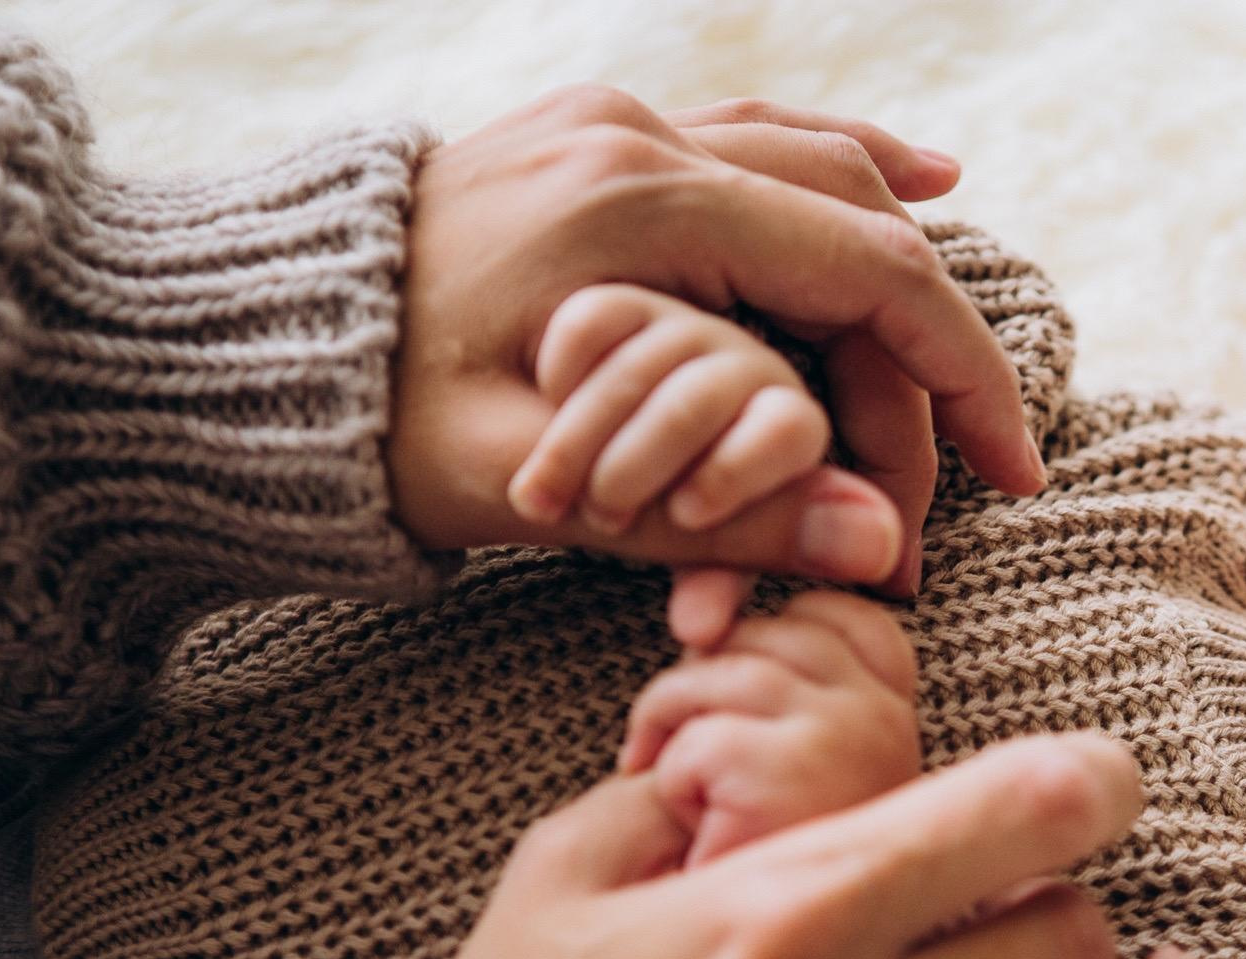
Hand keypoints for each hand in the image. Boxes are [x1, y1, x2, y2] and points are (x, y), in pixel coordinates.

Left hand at [389, 90, 1046, 593]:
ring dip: (905, 244)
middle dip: (925, 353)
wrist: (231, 347)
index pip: (873, 275)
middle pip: (857, 223)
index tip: (1014, 468)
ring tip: (971, 331)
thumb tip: (882, 547)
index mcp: (642, 212)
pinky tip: (907, 173)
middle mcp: (642, 141)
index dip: (964, 378)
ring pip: (817, 160)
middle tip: (954, 471)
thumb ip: (722, 515)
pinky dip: (837, 167)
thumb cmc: (370, 427)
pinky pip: (754, 137)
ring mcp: (615, 125)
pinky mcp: (593, 142)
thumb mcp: (546, 493)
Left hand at [619, 589, 921, 866]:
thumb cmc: (731, 888)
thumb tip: (699, 612)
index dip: (773, 637)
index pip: (843, 617)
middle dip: (706, 689)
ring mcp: (858, 749)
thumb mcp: (763, 753)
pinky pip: (697, 738)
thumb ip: (759, 667)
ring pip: (723, 670)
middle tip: (697, 775)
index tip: (733, 711)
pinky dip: (670, 785)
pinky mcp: (800, 782)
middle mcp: (897, 729)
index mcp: (899, 722)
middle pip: (775, 630)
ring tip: (695, 809)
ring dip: (674, 736)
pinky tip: (703, 840)